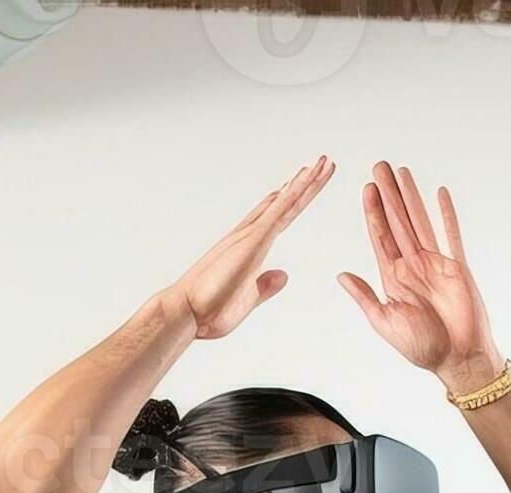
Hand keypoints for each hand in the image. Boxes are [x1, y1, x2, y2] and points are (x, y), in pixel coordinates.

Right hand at [166, 157, 335, 341]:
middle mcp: (250, 235)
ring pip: (286, 201)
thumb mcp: (247, 299)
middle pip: (285, 203)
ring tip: (323, 161)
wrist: (187, 313)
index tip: (309, 184)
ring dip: (306, 181)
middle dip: (306, 183)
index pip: (281, 218)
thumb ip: (265, 287)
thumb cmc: (209, 310)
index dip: (296, 201)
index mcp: (252, 249)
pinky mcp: (252, 240)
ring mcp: (251, 234)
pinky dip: (293, 193)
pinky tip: (306, 177)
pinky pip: (279, 211)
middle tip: (323, 162)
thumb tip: (282, 276)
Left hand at [339, 162, 503, 396]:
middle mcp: (413, 266)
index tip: (366, 189)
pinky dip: (446, 215)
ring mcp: (436, 264)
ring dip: (411, 197)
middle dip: (388, 194)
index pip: (380, 237)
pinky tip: (438, 194)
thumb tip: (342, 275)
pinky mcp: (457, 268)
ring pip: (420, 222)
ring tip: (402, 171)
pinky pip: (451, 235)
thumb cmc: (422, 348)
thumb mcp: (385, 322)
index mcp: (393, 278)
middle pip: (398, 222)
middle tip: (379, 167)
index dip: (372, 212)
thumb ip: (365, 296)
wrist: (457, 359)